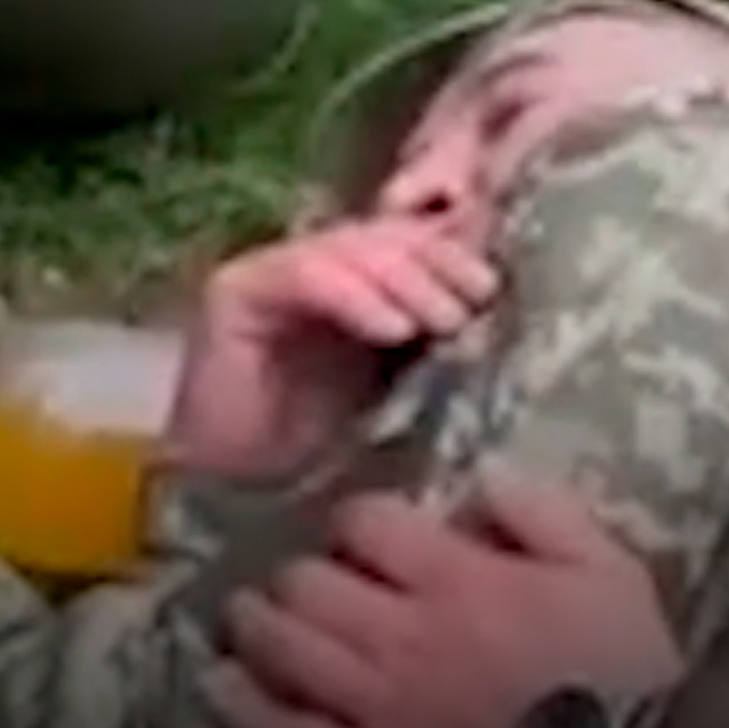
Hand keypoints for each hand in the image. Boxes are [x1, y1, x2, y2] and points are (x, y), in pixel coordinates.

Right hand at [166, 217, 499, 479]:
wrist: (239, 491)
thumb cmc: (324, 449)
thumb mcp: (401, 384)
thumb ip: (435, 342)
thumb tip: (492, 314)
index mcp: (359, 283)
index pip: (412, 242)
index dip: (454, 256)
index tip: (491, 289)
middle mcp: (317, 266)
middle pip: (387, 236)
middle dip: (438, 264)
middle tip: (475, 303)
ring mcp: (274, 272)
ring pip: (351, 248)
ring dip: (407, 280)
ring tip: (444, 321)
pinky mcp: (236, 290)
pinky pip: (306, 275)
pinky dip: (356, 297)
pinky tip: (393, 329)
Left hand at [206, 461, 683, 727]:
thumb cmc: (624, 663)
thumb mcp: (605, 561)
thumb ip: (538, 509)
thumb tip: (481, 475)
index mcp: (454, 576)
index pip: (363, 524)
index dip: (354, 522)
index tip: (364, 535)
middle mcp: (399, 632)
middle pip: (306, 584)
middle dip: (294, 574)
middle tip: (295, 580)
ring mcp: (376, 706)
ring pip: (282, 651)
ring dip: (254, 628)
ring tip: (245, 621)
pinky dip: (242, 711)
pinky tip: (219, 690)